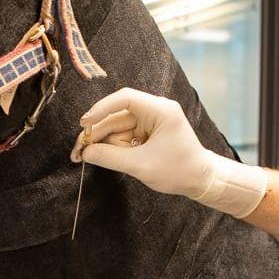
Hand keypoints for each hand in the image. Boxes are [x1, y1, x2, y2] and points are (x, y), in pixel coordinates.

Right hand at [71, 88, 214, 197]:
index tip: (84, 123)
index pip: (124, 98)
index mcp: (160, 110)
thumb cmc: (179, 171)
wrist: (201, 180)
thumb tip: (86, 152)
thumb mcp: (141, 166)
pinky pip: (124, 135)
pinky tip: (103, 158)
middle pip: (116, 116)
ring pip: (117, 128)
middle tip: (77, 151)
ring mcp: (151, 121)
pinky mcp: (148, 132)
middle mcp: (155, 110)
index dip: (101, 108)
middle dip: (96, 133)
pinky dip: (113, 147)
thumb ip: (110, 157)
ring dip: (103, 143)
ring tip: (85, 158)